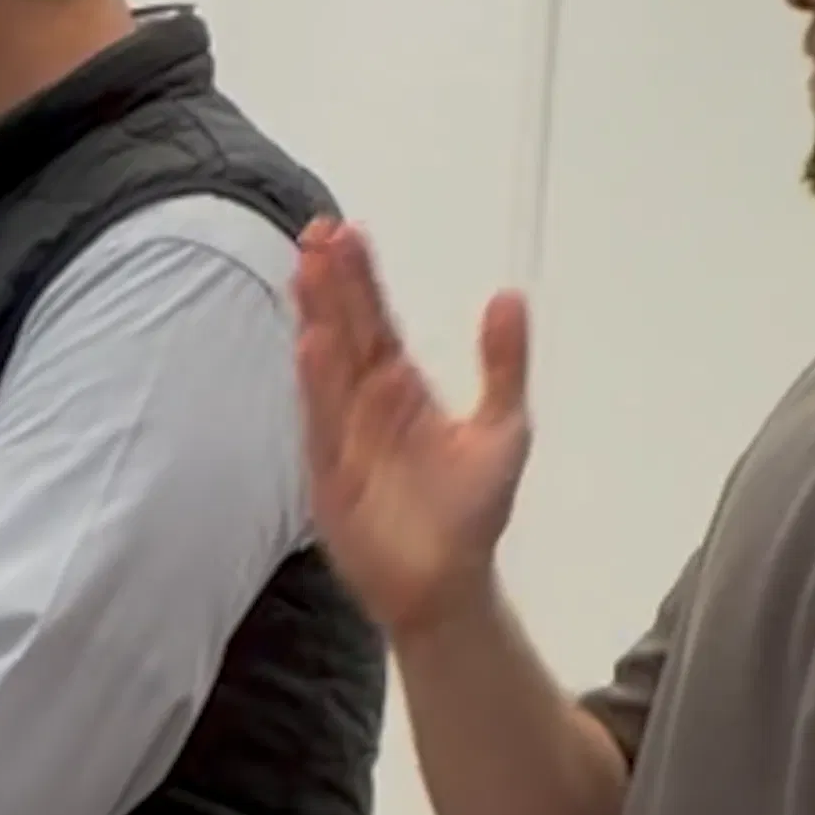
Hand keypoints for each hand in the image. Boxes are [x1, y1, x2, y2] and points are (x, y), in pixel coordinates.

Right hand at [295, 222, 532, 640]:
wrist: (444, 583)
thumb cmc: (469, 510)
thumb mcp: (502, 429)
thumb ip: (502, 366)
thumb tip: (508, 296)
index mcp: (400, 388)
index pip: (376, 322)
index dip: (361, 279)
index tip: (345, 231)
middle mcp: (364, 403)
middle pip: (345, 333)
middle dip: (330, 285)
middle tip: (315, 232)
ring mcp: (343, 436)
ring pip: (327, 368)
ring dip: (316, 320)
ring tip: (306, 272)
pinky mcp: (330, 474)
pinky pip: (322, 424)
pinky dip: (316, 385)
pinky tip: (309, 344)